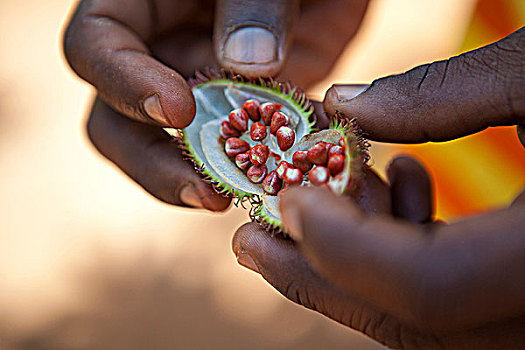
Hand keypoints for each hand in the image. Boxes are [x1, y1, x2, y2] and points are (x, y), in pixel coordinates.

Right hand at [62, 0, 368, 208]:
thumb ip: (252, 3)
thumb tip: (249, 63)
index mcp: (138, 5)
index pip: (93, 48)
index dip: (124, 85)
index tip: (177, 109)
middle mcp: (158, 56)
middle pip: (119, 124)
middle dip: (157, 165)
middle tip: (206, 193)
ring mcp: (198, 90)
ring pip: (176, 151)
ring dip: (210, 179)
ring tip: (249, 194)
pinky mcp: (242, 113)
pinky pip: (241, 150)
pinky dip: (268, 164)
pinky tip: (296, 171)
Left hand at [232, 27, 524, 348]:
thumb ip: (454, 93)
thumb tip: (348, 106)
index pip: (429, 290)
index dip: (345, 249)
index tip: (287, 198)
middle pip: (414, 321)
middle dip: (320, 274)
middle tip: (251, 237)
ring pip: (429, 317)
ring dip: (355, 262)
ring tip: (314, 196)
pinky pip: (456, 295)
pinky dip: (406, 252)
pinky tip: (400, 184)